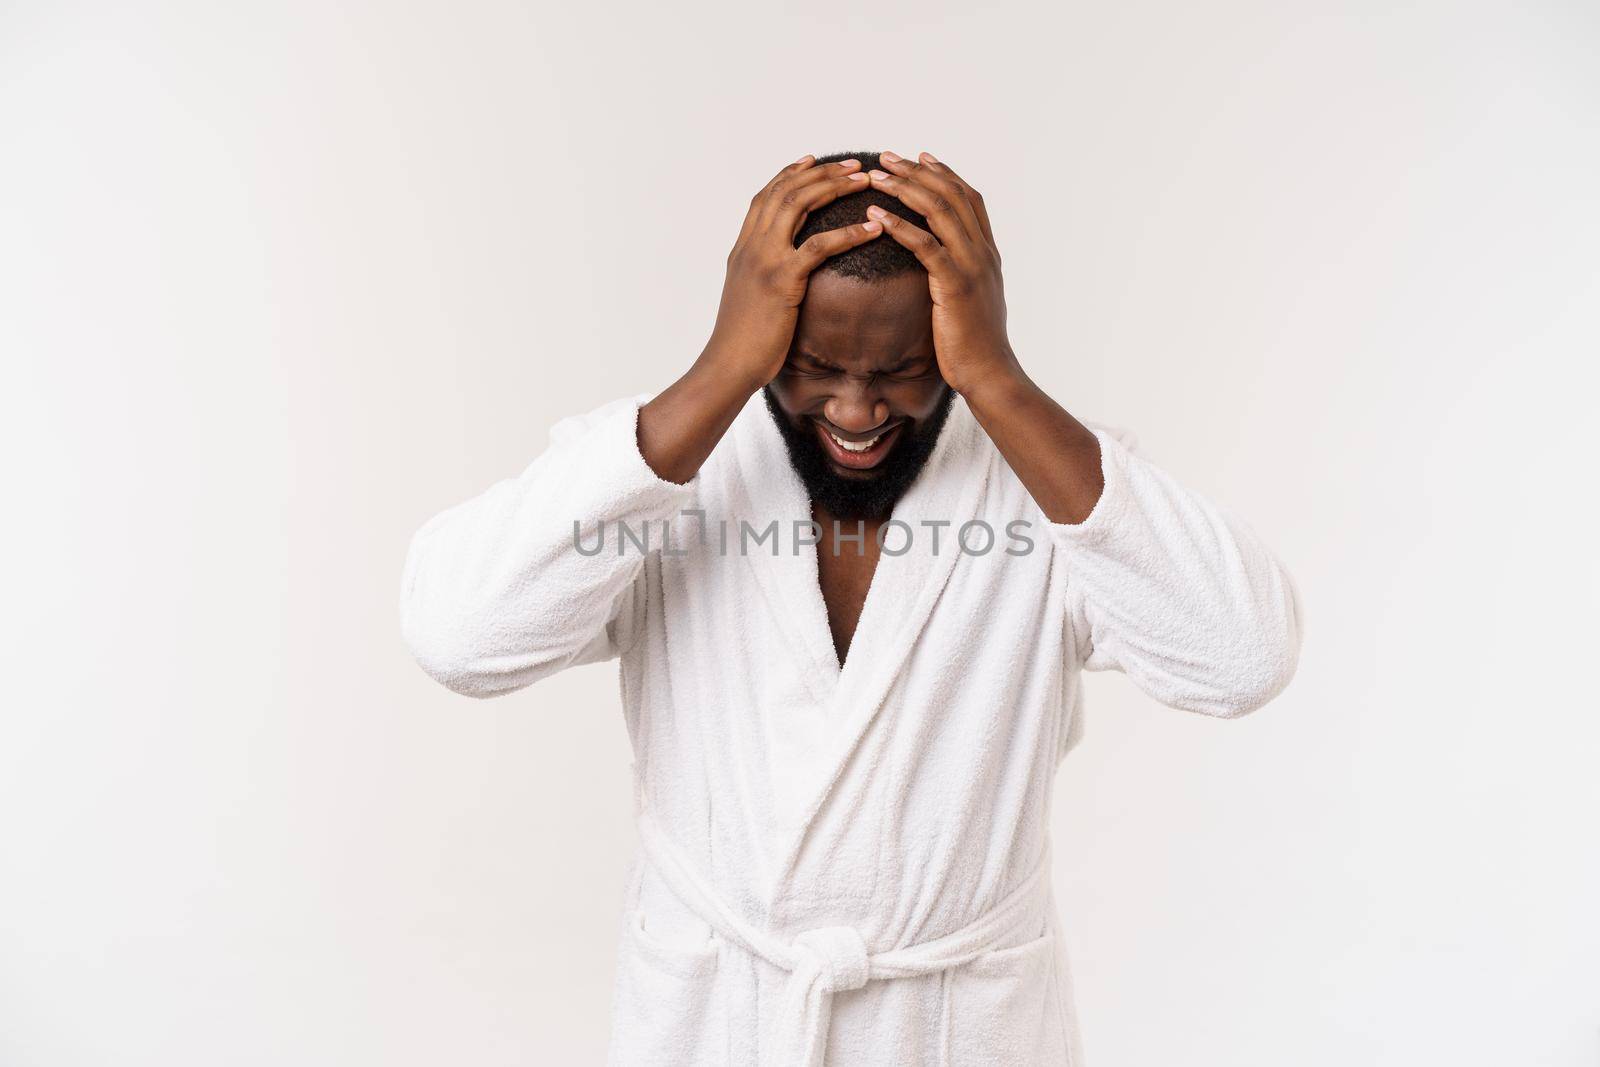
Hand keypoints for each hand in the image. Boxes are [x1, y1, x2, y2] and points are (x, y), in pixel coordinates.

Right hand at [703, 155, 885, 391]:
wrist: (728, 365)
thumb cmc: (742, 340)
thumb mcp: (748, 297)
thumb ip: (760, 274)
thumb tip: (777, 270)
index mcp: (743, 248)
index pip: (765, 197)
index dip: (789, 174)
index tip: (813, 160)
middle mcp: (751, 246)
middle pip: (785, 191)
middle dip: (820, 173)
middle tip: (853, 165)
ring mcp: (764, 260)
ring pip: (799, 206)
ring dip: (834, 188)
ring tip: (864, 181)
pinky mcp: (781, 281)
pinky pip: (819, 247)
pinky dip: (848, 233)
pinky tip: (873, 229)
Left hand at [865, 151, 1021, 396]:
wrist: (989, 373)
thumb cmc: (974, 345)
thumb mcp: (971, 301)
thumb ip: (961, 276)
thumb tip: (943, 267)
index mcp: (987, 252)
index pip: (968, 198)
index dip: (944, 174)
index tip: (919, 157)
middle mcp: (982, 252)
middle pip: (951, 195)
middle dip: (917, 172)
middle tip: (887, 157)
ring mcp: (971, 266)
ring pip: (939, 211)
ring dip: (905, 189)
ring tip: (876, 177)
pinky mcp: (955, 285)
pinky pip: (925, 245)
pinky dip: (899, 226)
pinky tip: (875, 216)